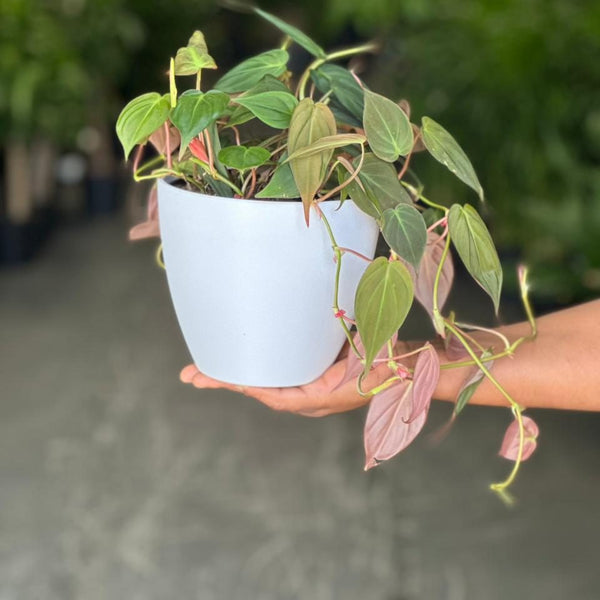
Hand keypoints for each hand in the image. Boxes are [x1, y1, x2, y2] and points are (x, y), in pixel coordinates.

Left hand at [180, 346, 394, 417]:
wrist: (406, 372)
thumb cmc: (390, 365)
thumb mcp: (372, 354)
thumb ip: (358, 340)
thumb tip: (346, 316)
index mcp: (317, 397)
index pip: (272, 393)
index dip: (244, 384)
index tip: (214, 378)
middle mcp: (307, 397)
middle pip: (259, 390)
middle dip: (225, 380)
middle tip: (189, 375)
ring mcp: (307, 389)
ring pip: (264, 384)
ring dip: (234, 376)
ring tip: (199, 371)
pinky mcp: (310, 377)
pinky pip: (276, 376)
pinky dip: (254, 371)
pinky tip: (240, 358)